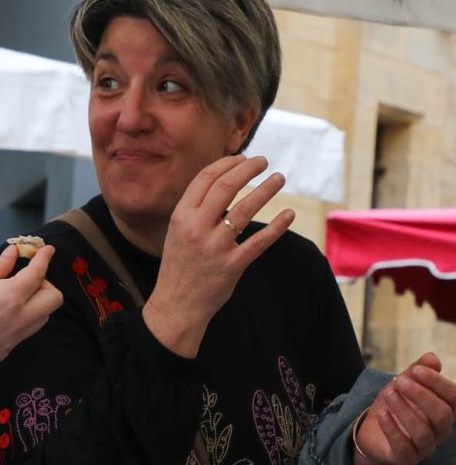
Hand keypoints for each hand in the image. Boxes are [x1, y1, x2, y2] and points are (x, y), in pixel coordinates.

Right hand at [0, 244, 62, 374]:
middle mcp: (18, 320)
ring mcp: (13, 340)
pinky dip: (19, 320)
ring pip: (42, 319)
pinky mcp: (4, 352)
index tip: (47, 250)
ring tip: (11, 296)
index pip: (39, 274)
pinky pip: (23, 333)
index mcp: (11, 297)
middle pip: (54, 300)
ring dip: (36, 304)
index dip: (44, 259)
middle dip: (45, 285)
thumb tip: (15, 253)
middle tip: (26, 277)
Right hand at [143, 156, 293, 356]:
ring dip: (266, 189)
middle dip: (249, 168)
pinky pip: (259, 241)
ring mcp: (215, 247)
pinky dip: (277, 226)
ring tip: (279, 179)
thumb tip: (224, 181)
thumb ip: (196, 209)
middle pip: (226, 186)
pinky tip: (288, 214)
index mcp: (181, 216)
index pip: (206, 178)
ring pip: (245, 209)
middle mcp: (196, 228)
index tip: (244, 158)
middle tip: (264, 162)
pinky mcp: (232, 265)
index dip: (228, 163)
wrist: (176, 305)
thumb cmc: (180, 265)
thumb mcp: (178, 232)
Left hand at [355, 352, 455, 464]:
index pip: (453, 398)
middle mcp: (441, 430)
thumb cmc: (396, 405)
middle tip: (399, 381)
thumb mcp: (404, 384)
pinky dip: (392, 428)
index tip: (417, 370)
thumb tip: (432, 358)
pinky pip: (403, 446)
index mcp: (446, 410)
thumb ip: (417, 372)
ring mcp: (425, 447)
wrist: (374, 432)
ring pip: (422, 432)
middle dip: (421, 395)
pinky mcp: (407, 458)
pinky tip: (382, 413)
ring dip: (405, 410)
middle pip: (441, 415)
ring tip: (388, 394)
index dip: (437, 383)